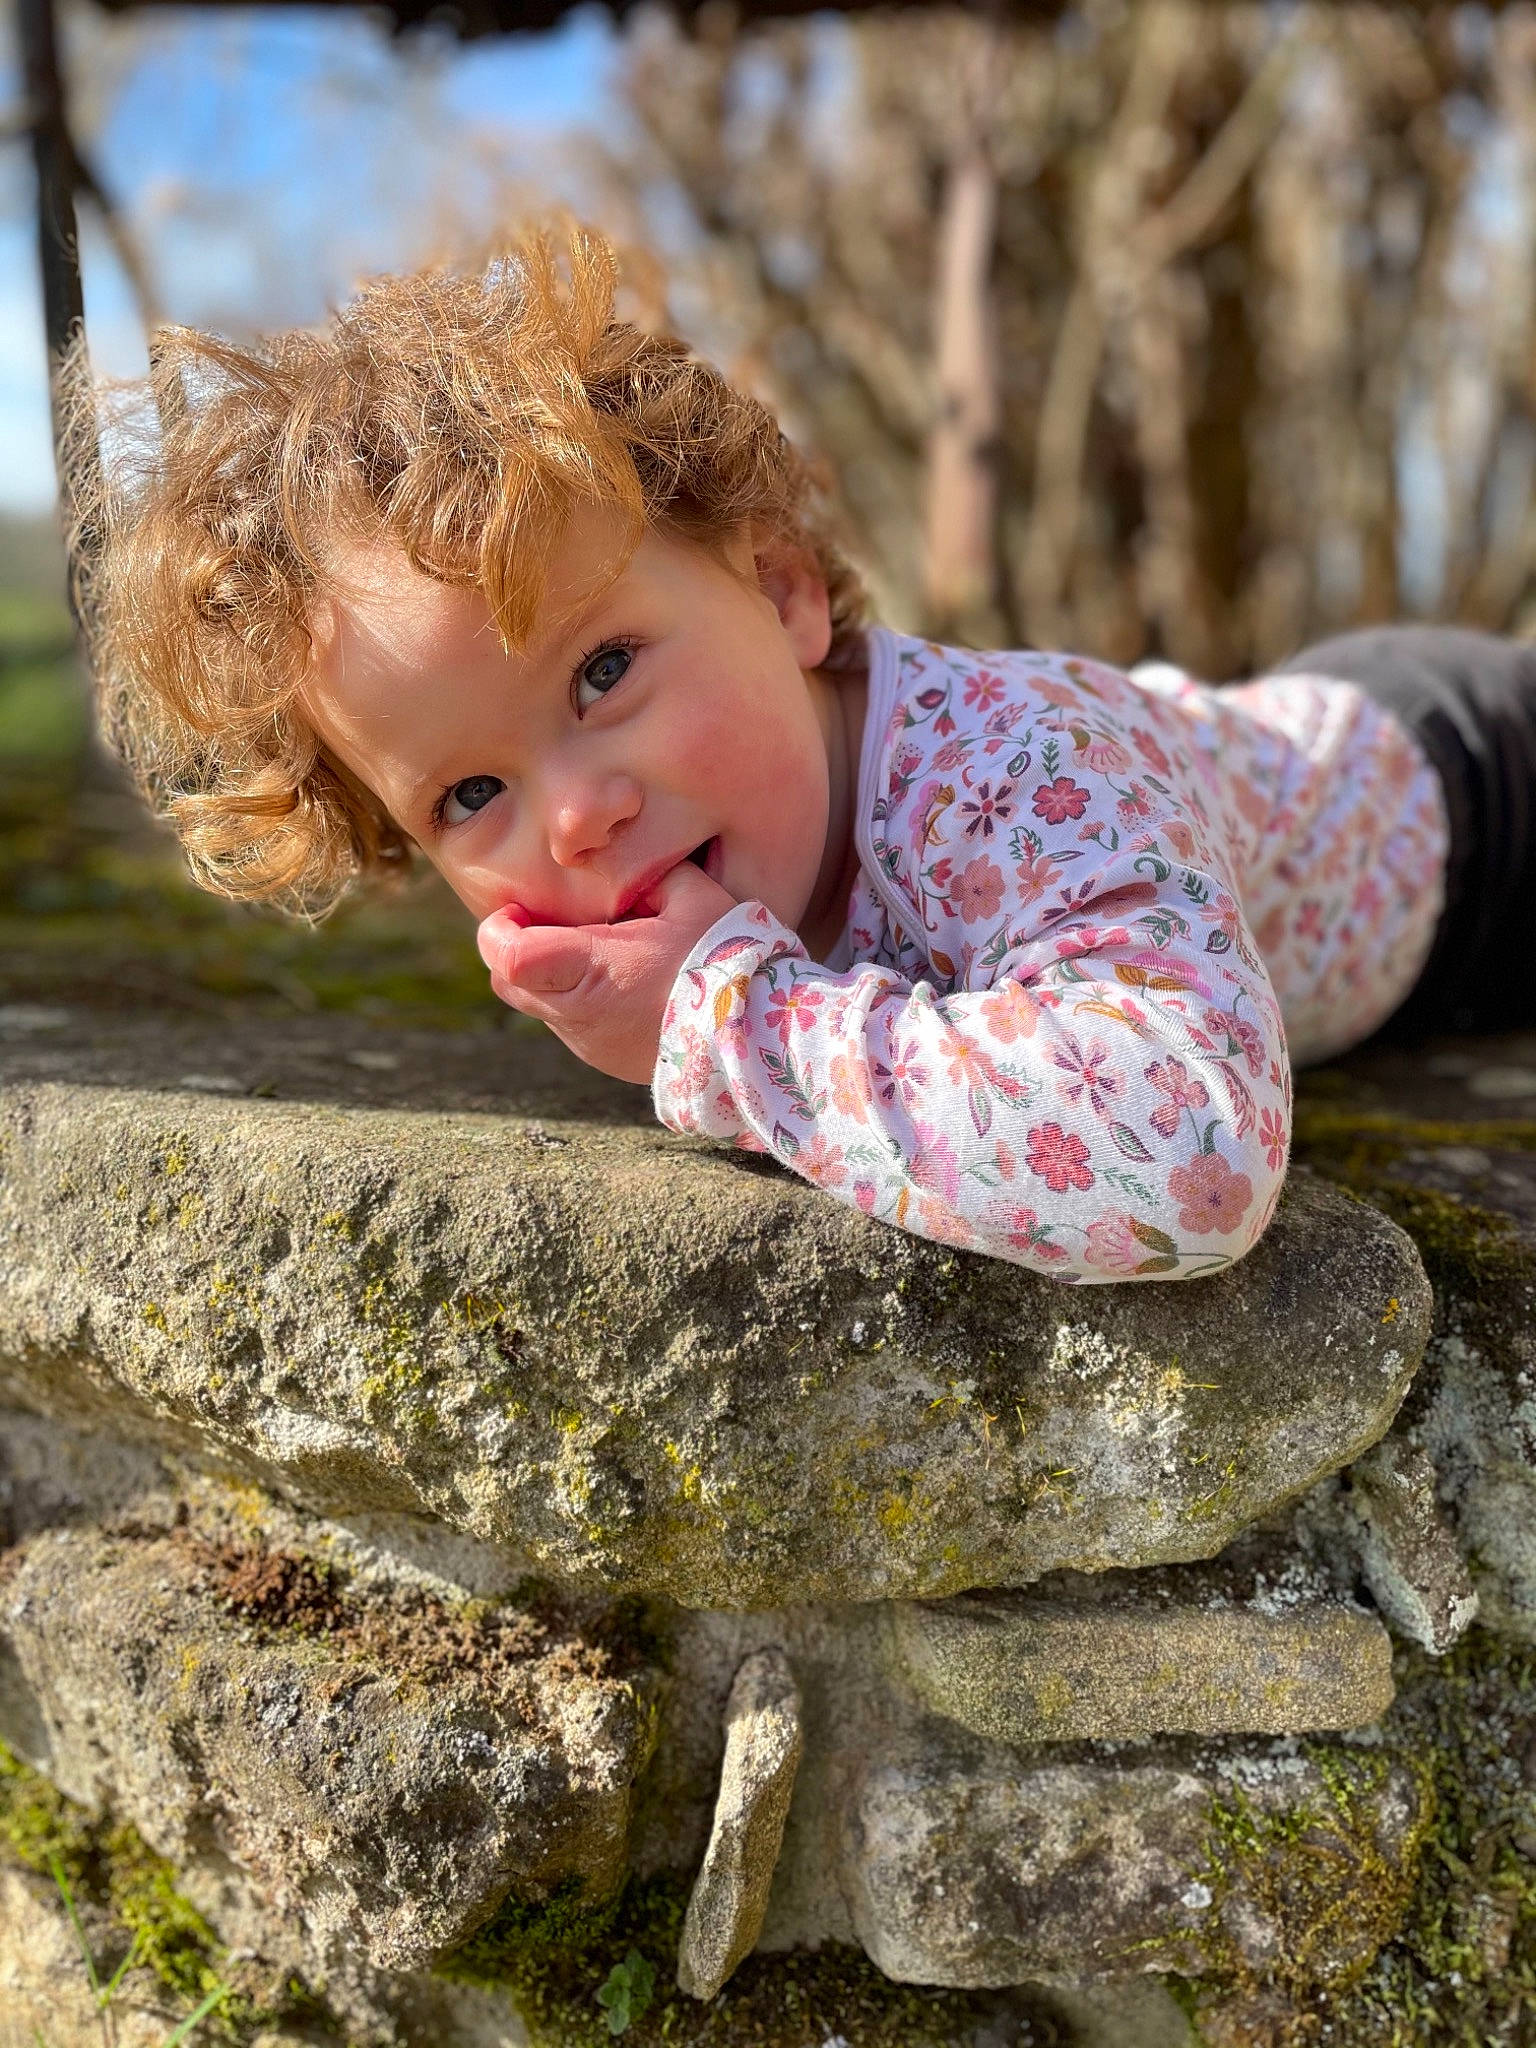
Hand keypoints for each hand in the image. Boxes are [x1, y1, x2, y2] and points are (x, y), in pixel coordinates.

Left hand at [477, 858, 736, 1083]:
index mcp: (591, 969)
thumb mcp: (693, 897)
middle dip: (514, 950)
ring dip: (549, 976)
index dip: (500, 928)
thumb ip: (651, 872)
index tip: (520, 909)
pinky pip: (570, 1025)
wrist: (757, 1037)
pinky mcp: (605, 1060)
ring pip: (537, 1006)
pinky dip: (577, 1000)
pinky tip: (619, 983)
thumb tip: (626, 859)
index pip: (509, 956)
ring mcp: (589, 1043)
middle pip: (507, 983)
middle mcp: (579, 1014)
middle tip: (547, 923)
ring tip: (593, 951)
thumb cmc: (725, 961)